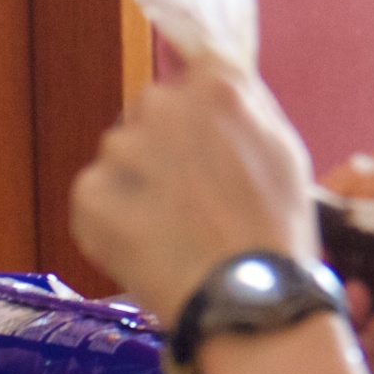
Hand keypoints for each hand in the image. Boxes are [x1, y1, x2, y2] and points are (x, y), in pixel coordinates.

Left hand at [69, 60, 318, 324]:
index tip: (206, 144)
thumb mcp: (283, 148)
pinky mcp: (90, 192)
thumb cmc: (277, 228)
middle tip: (190, 197)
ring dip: (134, 183)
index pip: (193, 74)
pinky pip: (94, 196)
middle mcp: (162, 104)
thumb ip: (244, 104)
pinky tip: (145, 246)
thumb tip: (212, 74)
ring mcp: (121, 149)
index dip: (199, 114)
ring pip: (119, 155)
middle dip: (162, 145)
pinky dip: (111, 219)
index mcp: (216, 86)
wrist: (249, 298)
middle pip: (150, 112)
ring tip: (170, 229)